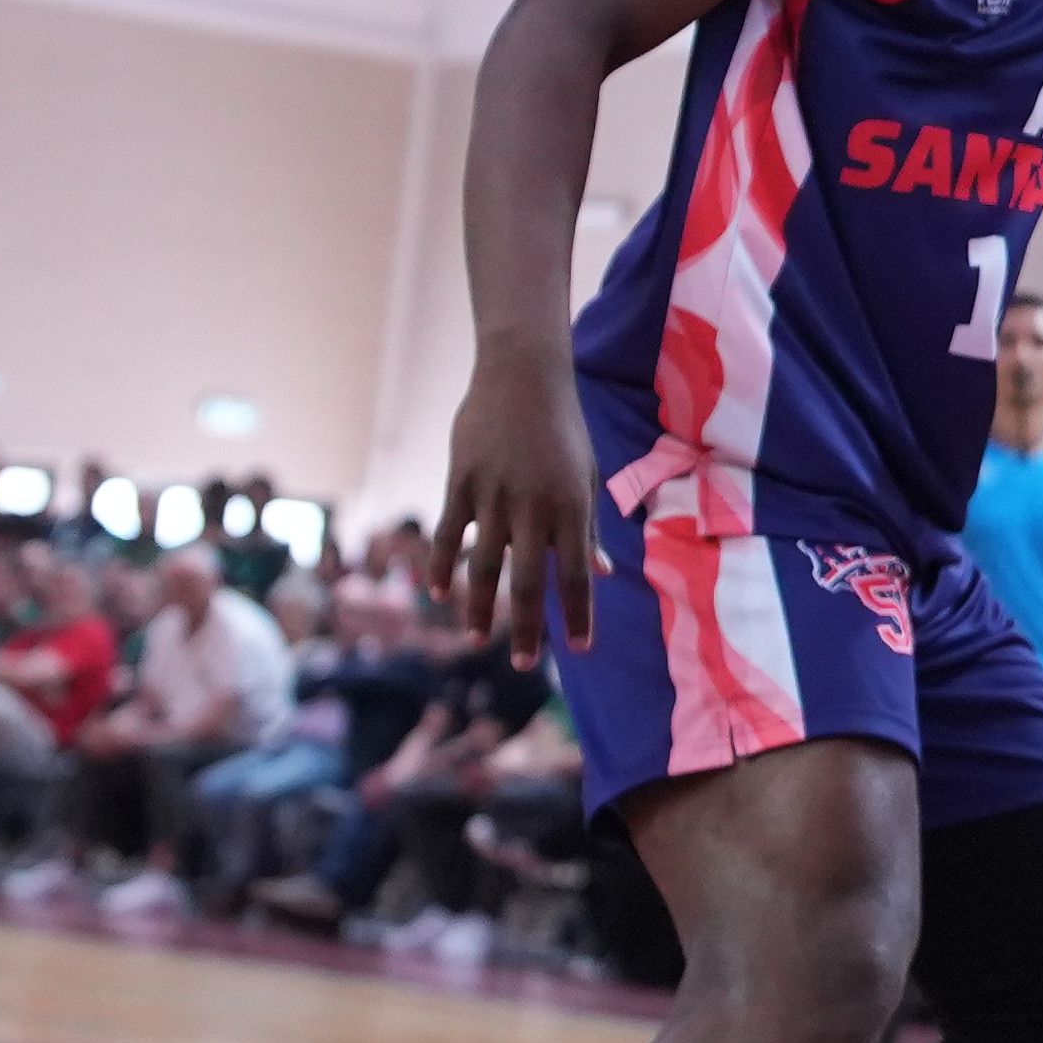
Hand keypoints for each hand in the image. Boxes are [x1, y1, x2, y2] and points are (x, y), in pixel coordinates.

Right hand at [438, 341, 603, 659]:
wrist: (523, 376)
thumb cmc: (563, 431)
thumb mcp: (587, 477)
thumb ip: (589, 528)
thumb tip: (602, 574)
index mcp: (572, 508)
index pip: (577, 575)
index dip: (579, 616)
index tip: (582, 651)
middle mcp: (534, 508)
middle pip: (530, 581)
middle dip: (529, 628)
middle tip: (527, 666)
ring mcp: (494, 496)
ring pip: (484, 566)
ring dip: (481, 608)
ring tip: (477, 641)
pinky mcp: (461, 482)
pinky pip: (449, 534)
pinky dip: (442, 567)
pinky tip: (439, 595)